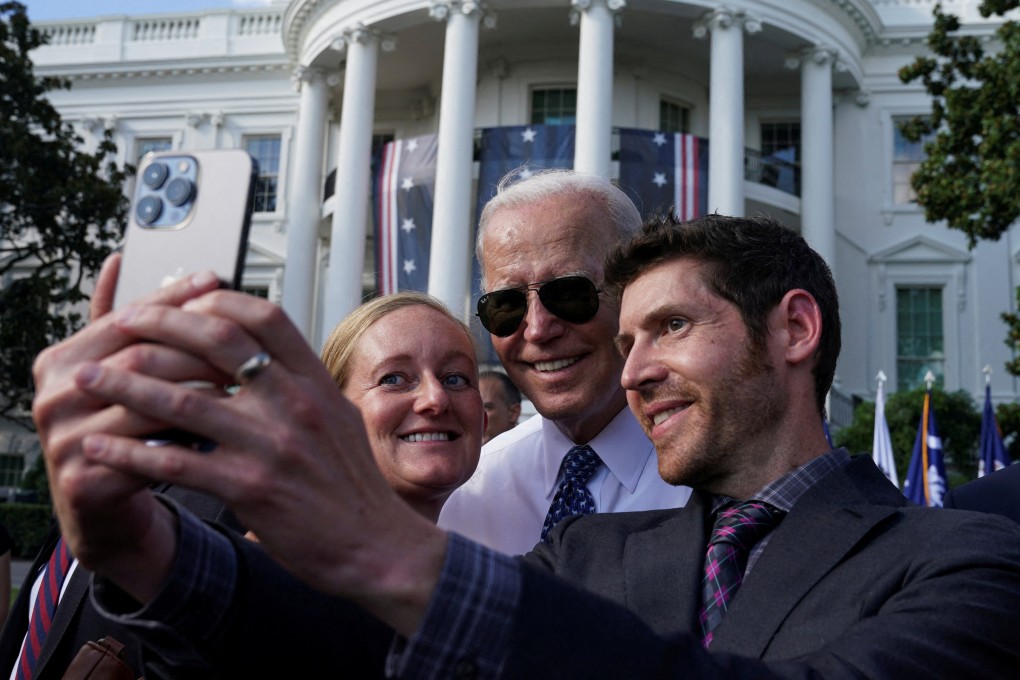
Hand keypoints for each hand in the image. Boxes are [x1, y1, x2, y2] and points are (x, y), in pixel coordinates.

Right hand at [32, 267, 223, 599]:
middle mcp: (53, 396)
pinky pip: (152, 454)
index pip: (123, 318)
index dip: (172, 298)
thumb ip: (131, 321)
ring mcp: (63, 441)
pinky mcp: (85, 482)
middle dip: (199, 348)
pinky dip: (193, 440)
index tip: (215, 280)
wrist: (97, 503)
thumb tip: (136, 262)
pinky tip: (226, 430)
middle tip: (244, 343)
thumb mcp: (120, 370)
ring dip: (202, 392)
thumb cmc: (120, 426)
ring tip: (243, 383)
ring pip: (150, 404)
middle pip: (140, 357)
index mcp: (59, 360)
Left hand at [72, 290, 447, 634]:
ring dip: (125, 384)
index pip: (265, 317)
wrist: (375, 545)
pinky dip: (129, 452)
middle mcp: (295, 404)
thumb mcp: (340, 416)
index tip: (181, 300)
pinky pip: (175, 463)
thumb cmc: (353, 484)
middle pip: (218, 341)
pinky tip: (99, 446)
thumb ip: (303, 382)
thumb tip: (266, 353)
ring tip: (87, 377)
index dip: (217, 300)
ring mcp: (271, 445)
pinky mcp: (249, 489)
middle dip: (160, 324)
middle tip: (122, 323)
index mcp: (316, 382)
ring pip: (183, 400)